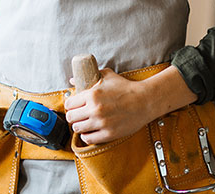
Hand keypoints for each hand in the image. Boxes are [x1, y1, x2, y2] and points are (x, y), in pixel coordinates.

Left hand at [64, 65, 197, 145]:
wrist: (144, 101)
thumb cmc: (126, 88)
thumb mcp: (107, 76)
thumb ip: (89, 77)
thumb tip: (73, 80)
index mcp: (92, 94)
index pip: (69, 104)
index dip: (71, 105)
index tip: (74, 106)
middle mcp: (95, 109)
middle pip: (71, 117)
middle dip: (73, 116)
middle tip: (78, 115)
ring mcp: (101, 123)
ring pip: (78, 129)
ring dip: (79, 126)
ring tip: (84, 123)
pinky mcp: (109, 134)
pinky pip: (89, 139)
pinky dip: (87, 136)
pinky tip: (90, 131)